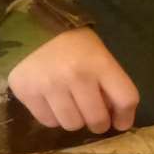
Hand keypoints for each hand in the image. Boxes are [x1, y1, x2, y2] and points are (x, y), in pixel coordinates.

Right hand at [7, 28, 138, 134]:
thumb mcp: (97, 52)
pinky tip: (52, 103)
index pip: (126, 99)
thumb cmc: (70, 41)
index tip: (120, 122)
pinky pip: (48, 121)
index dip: (126, 117)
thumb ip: (107, 80)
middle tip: (93, 117)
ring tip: (70, 107)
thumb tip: (113, 114)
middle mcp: (77, 76)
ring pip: (72, 125)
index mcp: (100, 62)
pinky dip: (53, 117)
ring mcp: (50, 86)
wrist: (28, 28)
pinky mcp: (27, 93)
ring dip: (75, 120)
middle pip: (97, 119)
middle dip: (99, 123)